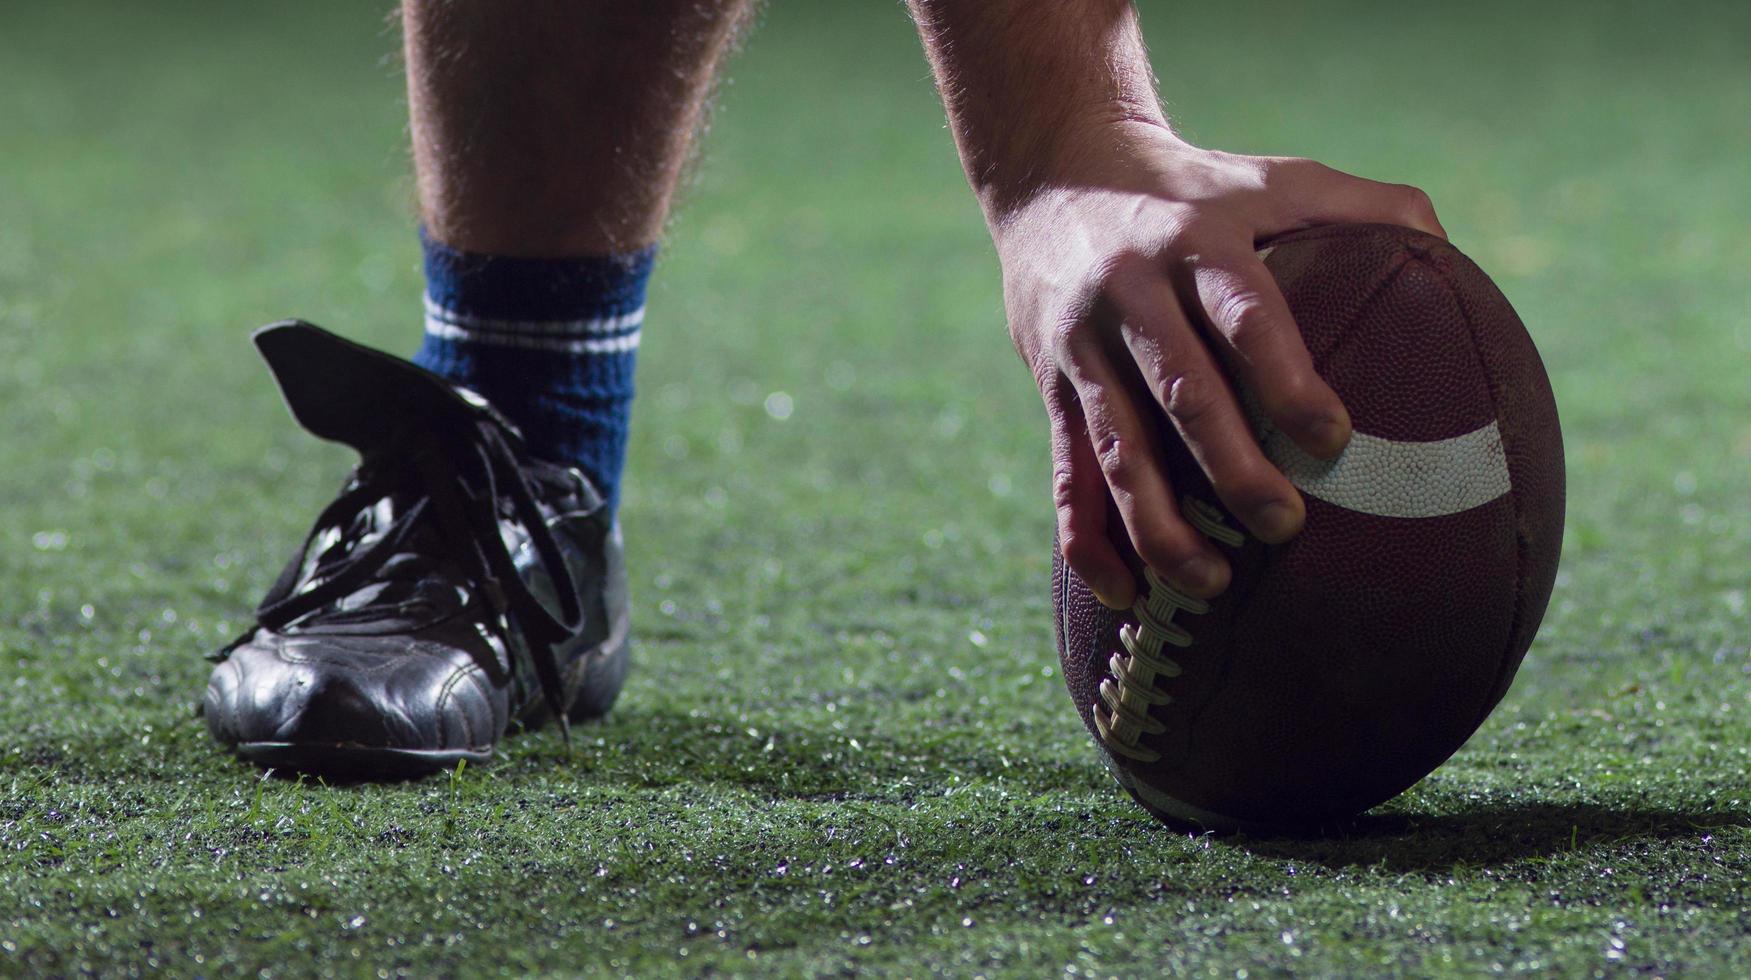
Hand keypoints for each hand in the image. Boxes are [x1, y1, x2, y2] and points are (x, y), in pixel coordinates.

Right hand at [995, 120, 1444, 607]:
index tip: (1333, 438)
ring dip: (1158, 520)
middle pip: (1181, 392)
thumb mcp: (1272, 178)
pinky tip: (1127, 594)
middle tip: (1287, 528)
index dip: (1284, 375)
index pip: (1243, 312)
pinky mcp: (1053, 389)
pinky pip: (1067, 474)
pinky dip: (1088, 539)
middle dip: (1231, 466)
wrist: (1055, 177)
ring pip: (1116, 447)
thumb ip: (1363, 207)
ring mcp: (1084, 348)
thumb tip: (1452, 252)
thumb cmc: (1195, 190)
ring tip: (1212, 582)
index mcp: (1199, 243)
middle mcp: (1134, 295)